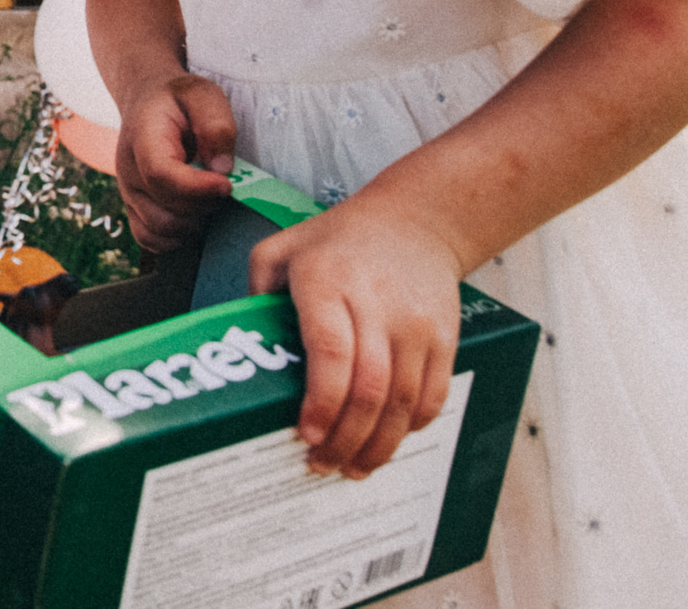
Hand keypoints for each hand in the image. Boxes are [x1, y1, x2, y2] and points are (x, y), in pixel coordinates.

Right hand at [113, 71, 235, 250]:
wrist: (147, 102)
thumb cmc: (178, 100)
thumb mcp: (202, 95)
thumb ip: (215, 124)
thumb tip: (221, 169)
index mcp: (143, 138)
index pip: (161, 174)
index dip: (196, 188)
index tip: (227, 185)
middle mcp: (128, 170)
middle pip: (165, 209)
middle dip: (203, 204)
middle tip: (223, 184)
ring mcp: (129, 192)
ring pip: (161, 229)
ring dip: (194, 221)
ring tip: (208, 197)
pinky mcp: (134, 208)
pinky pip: (150, 239)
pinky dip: (176, 238)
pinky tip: (194, 216)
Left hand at [250, 198, 460, 477]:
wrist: (416, 221)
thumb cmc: (338, 240)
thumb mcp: (281, 248)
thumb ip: (255, 292)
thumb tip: (242, 346)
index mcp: (328, 282)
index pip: (330, 352)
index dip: (321, 402)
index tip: (305, 435)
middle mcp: (377, 305)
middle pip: (369, 388)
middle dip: (345, 438)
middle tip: (322, 464)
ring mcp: (416, 325)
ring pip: (403, 402)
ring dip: (378, 445)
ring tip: (352, 467)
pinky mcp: (445, 338)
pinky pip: (432, 396)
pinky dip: (410, 427)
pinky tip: (386, 442)